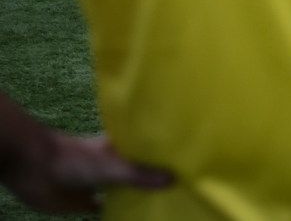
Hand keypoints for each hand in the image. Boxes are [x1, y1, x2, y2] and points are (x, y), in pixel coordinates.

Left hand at [5, 133, 172, 212]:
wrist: (35, 169)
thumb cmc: (76, 157)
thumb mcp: (113, 166)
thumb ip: (140, 174)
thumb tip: (173, 179)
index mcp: (120, 148)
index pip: (146, 150)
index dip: (163, 156)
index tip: (184, 162)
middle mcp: (112, 164)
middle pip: (137, 173)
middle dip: (154, 180)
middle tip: (180, 188)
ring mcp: (99, 183)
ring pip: (124, 192)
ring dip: (137, 198)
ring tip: (163, 205)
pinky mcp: (86, 202)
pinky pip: (106, 210)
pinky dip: (116, 214)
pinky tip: (132, 218)